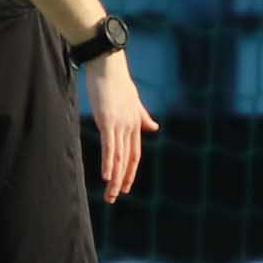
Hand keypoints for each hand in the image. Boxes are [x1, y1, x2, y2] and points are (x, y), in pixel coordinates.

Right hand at [85, 51, 156, 202]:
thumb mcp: (133, 101)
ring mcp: (119, 124)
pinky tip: (107, 176)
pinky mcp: (108, 121)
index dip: (130, 172)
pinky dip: (109, 162)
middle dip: (122, 181)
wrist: (108, 64)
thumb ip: (143, 116)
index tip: (125, 186)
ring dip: (115, 178)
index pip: (134, 154)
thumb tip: (155, 126)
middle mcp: (130, 126)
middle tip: (115, 197)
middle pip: (128, 160)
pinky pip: (109, 146)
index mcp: (135, 123)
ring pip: (119, 157)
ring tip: (111, 195)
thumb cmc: (117, 80)